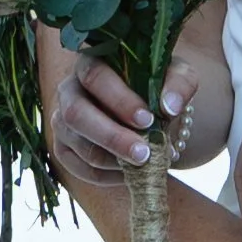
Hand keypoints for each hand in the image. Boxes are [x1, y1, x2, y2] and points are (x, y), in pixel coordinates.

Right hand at [51, 49, 204, 185]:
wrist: (149, 111)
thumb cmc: (159, 87)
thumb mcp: (178, 77)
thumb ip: (179, 85)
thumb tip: (170, 106)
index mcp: (91, 64)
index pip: (95, 77)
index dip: (119, 100)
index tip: (147, 120)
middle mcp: (69, 91)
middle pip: (76, 114)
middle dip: (112, 137)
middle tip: (144, 154)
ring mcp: (62, 121)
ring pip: (79, 145)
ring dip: (114, 160)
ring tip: (146, 164)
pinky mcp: (64, 148)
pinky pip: (79, 168)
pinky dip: (108, 177)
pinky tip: (132, 174)